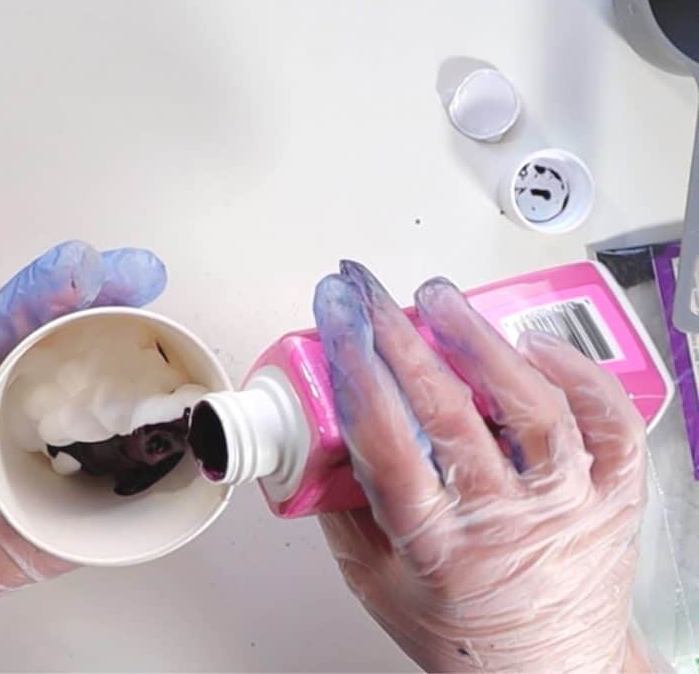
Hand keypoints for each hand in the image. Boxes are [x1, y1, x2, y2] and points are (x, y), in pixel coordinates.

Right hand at [313, 261, 650, 671]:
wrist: (550, 671)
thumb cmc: (464, 635)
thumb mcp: (375, 582)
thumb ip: (343, 509)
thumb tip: (320, 437)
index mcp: (437, 546)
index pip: (387, 442)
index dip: (356, 370)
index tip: (337, 322)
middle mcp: (505, 521)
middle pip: (451, 412)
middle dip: (402, 338)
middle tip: (374, 296)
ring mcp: (566, 504)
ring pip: (534, 406)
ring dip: (482, 342)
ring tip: (444, 301)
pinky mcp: (611, 495)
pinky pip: (607, 421)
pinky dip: (576, 373)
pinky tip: (536, 345)